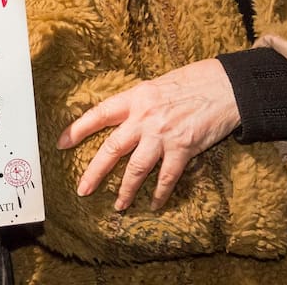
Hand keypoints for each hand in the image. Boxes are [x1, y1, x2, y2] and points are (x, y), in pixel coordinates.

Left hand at [57, 58, 239, 210]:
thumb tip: (124, 119)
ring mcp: (163, 134)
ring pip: (136, 168)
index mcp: (135, 98)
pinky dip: (159, 193)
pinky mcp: (183, 148)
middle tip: (82, 190)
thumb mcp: (157, 85)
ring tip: (119, 205)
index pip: (99, 114)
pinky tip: (154, 204)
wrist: (225, 86)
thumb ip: (139, 104)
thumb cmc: (192, 82)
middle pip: (112, 149)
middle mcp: (144, 117)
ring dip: (126, 190)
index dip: (77, 129)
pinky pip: (167, 177)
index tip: (61, 143)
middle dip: (95, 172)